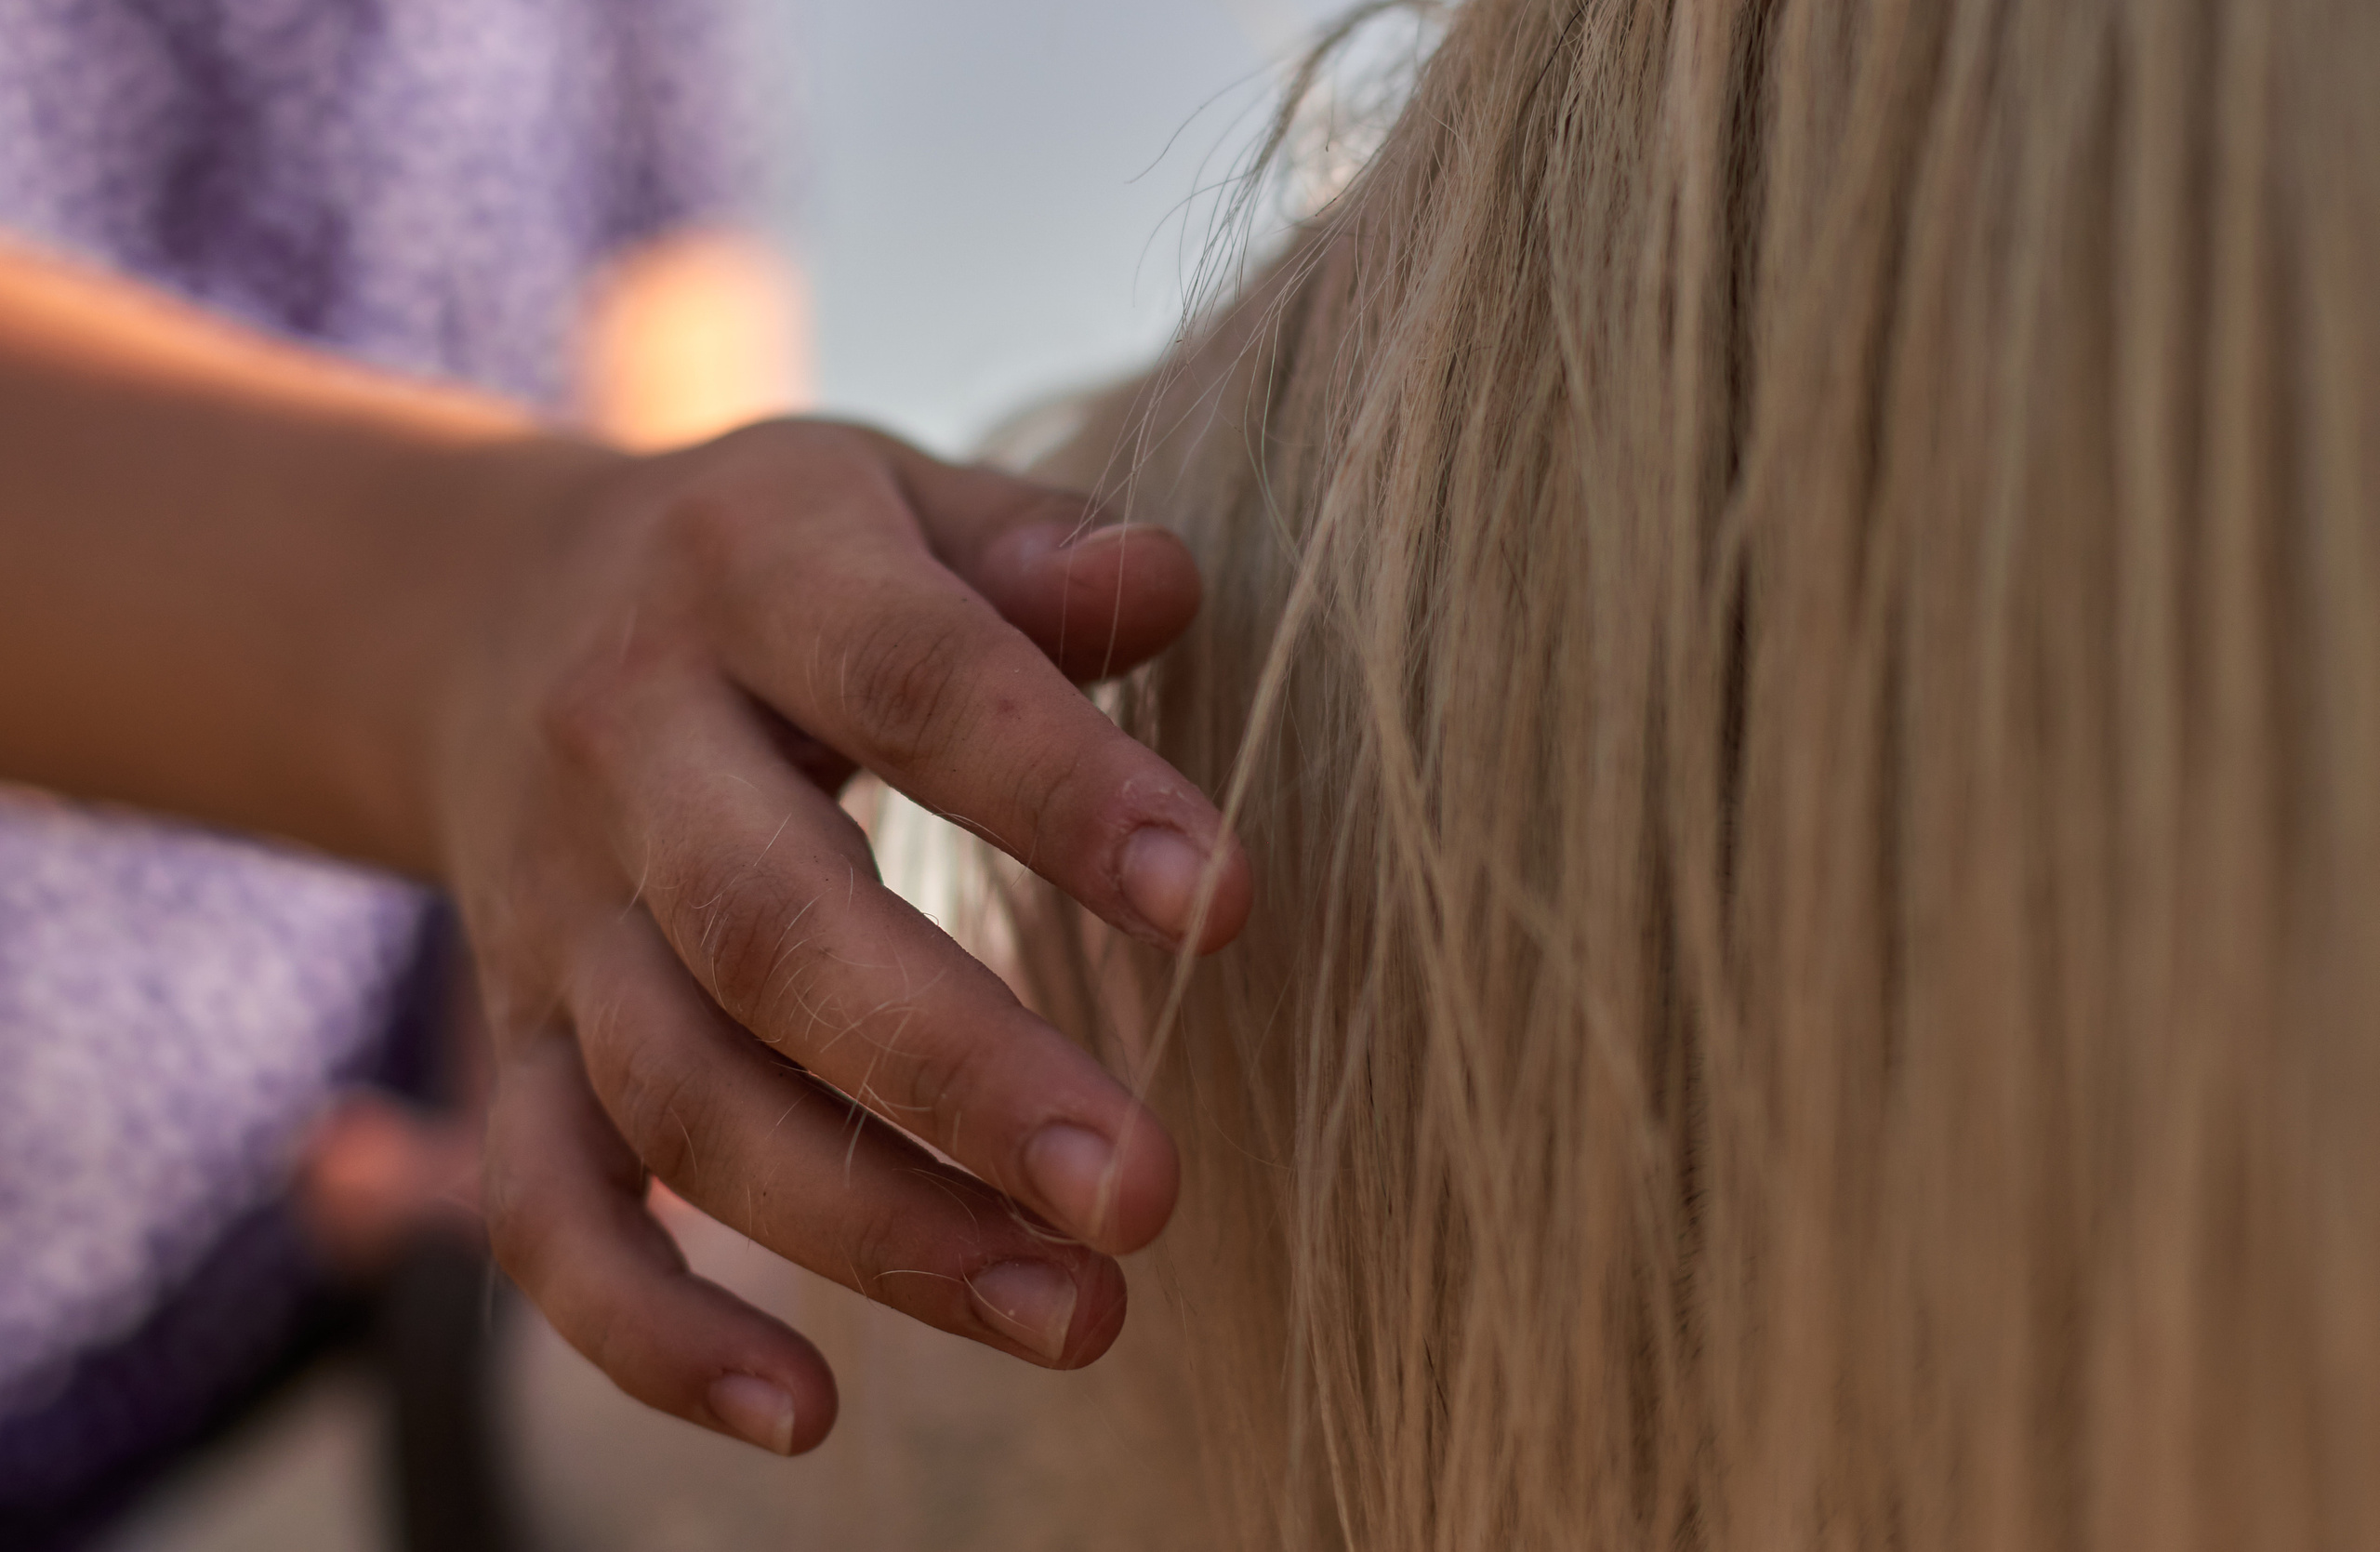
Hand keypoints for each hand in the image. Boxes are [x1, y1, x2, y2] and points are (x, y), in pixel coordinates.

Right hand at [430, 420, 1251, 1454]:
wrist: (485, 611)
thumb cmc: (769, 564)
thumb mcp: (890, 499)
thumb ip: (1030, 547)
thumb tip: (1171, 583)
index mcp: (746, 578)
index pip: (912, 683)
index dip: (1063, 792)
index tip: (1225, 907)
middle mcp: (626, 753)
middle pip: (773, 934)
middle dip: (960, 1076)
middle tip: (1144, 1196)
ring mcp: (554, 916)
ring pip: (682, 1098)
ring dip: (869, 1231)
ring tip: (1075, 1316)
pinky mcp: (510, 1042)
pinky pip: (548, 1208)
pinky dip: (649, 1331)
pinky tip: (803, 1416)